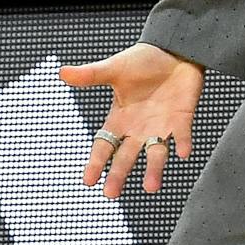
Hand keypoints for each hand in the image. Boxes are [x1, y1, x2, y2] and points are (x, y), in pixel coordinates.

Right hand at [62, 43, 204, 197]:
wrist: (173, 51)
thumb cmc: (142, 61)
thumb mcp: (114, 69)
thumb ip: (90, 75)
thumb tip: (62, 73)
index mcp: (120, 119)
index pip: (104, 145)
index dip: (96, 162)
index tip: (87, 181)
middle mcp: (139, 128)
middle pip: (126, 156)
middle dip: (118, 174)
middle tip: (111, 194)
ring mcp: (161, 126)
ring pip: (156, 153)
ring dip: (154, 169)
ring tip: (151, 187)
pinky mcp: (182, 119)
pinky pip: (182, 135)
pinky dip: (182, 143)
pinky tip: (182, 153)